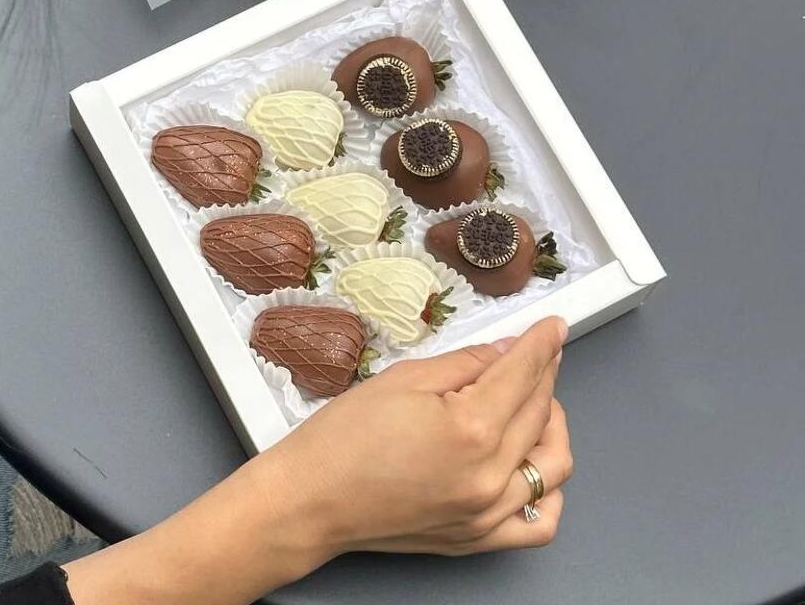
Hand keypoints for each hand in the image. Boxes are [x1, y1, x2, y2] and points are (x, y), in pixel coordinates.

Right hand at [65, 317, 570, 604]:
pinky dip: (547, 489)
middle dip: (546, 373)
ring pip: (553, 466)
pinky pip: (538, 521)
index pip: (523, 374)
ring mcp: (488, 514)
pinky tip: (530, 462)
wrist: (310, 501)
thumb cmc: (343, 436)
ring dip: (553, 426)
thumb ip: (465, 363)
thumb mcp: (403, 378)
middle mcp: (490, 476)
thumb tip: (506, 351)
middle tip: (539, 350)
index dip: (541, 343)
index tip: (554, 325)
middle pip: (541, 413)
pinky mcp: (478, 539)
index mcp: (472, 429)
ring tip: (533, 402)